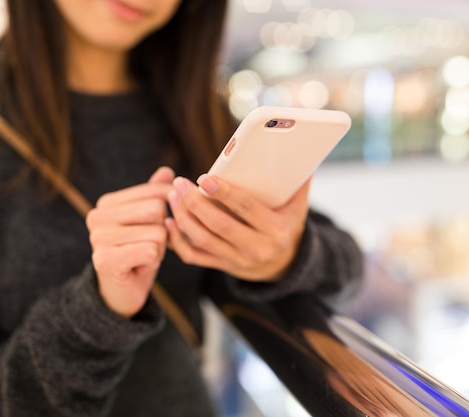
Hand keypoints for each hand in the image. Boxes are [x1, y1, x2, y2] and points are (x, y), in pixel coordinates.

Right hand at [86, 167, 173, 318]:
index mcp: (107, 203)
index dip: (168, 213)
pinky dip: (153, 261)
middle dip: (163, 232)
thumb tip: (167, 171)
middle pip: (157, 210)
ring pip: (157, 232)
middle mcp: (96, 216)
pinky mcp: (105, 260)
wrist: (122, 292)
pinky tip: (139, 267)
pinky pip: (151, 250)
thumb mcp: (148, 222)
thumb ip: (153, 196)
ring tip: (142, 257)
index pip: (156, 192)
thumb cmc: (138, 253)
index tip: (151, 230)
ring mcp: (98, 238)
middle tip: (147, 247)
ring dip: (159, 249)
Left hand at [166, 174, 309, 281]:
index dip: (224, 193)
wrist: (286, 265)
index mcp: (276, 230)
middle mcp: (257, 248)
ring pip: (203, 240)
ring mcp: (238, 261)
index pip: (246, 208)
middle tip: (180, 184)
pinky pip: (194, 257)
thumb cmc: (288, 226)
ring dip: (183, 217)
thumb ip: (297, 181)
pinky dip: (177, 241)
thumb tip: (299, 151)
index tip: (204, 178)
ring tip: (173, 196)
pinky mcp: (224, 267)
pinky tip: (169, 222)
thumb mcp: (298, 207)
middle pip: (219, 225)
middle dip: (194, 203)